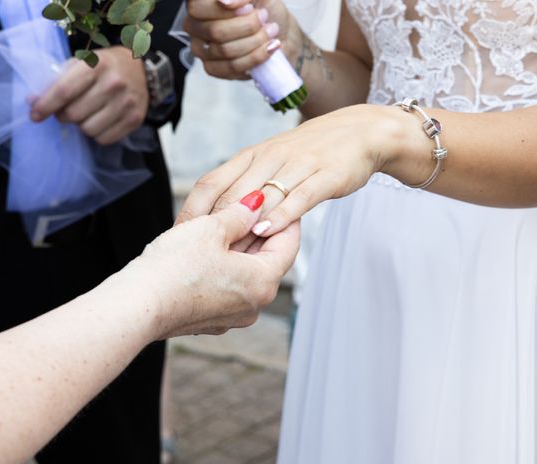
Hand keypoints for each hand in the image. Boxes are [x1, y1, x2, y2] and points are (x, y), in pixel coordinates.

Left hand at [30, 46, 148, 144]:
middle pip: (74, 114)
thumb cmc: (104, 67)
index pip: (64, 91)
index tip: (35, 115)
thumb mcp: (82, 63)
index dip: (45, 105)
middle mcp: (113, 84)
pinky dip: (97, 134)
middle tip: (66, 111)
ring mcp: (126, 103)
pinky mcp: (135, 120)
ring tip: (86, 115)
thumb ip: (58, 80)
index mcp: (96, 65)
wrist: (140, 70)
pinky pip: (104, 139)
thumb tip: (33, 101)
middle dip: (63, 116)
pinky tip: (100, 121)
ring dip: (81, 125)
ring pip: (88, 130)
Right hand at [129, 191, 299, 338]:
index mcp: (263, 283)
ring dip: (239, 251)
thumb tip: (255, 205)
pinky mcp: (210, 320)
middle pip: (267, 261)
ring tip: (226, 226)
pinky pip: (226, 289)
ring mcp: (231, 316)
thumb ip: (239, 215)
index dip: (287, 218)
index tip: (281, 201)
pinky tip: (206, 252)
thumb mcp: (211, 229)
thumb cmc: (173, 268)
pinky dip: (223, 269)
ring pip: (245, 276)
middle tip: (252, 207)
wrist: (136, 307)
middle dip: (259, 233)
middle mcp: (253, 305)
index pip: (288, 245)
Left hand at [177, 104, 420, 236]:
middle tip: (199, 257)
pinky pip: (299, 198)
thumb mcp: (270, 162)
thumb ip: (245, 186)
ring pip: (262, 199)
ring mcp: (297, 166)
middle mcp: (269, 158)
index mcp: (250, 156)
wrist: (359, 133)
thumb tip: (215, 217)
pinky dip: (280, 217)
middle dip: (213, 229)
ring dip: (243, 229)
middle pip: (232, 196)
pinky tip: (266, 234)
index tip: (177, 237)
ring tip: (226, 257)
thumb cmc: (308, 153)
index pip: (211, 183)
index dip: (192, 211)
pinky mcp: (324, 176)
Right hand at [185, 0, 298, 78]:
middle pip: (215, 31)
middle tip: (264, 17)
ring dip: (255, 41)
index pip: (198, 8)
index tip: (250, 7)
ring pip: (224, 51)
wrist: (278, 31)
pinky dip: (256, 57)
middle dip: (247, 26)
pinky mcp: (213, 69)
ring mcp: (202, 50)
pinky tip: (269, 47)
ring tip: (271, 31)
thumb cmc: (263, 8)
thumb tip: (224, 2)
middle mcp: (195, 26)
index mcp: (199, 4)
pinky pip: (232, 67)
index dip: (227, 11)